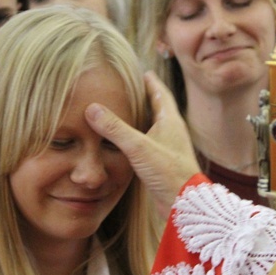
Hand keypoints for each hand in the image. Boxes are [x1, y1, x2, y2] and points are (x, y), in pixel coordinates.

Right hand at [85, 71, 200, 219]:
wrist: (183, 203)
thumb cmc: (168, 172)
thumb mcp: (138, 147)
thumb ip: (115, 128)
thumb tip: (91, 108)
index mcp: (170, 121)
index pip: (160, 93)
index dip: (150, 82)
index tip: (141, 71)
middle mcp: (172, 132)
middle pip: (158, 108)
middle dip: (145, 97)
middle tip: (131, 88)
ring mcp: (168, 148)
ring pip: (154, 127)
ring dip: (142, 118)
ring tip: (126, 112)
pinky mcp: (163, 164)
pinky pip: (150, 144)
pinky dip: (139, 138)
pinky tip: (128, 143)